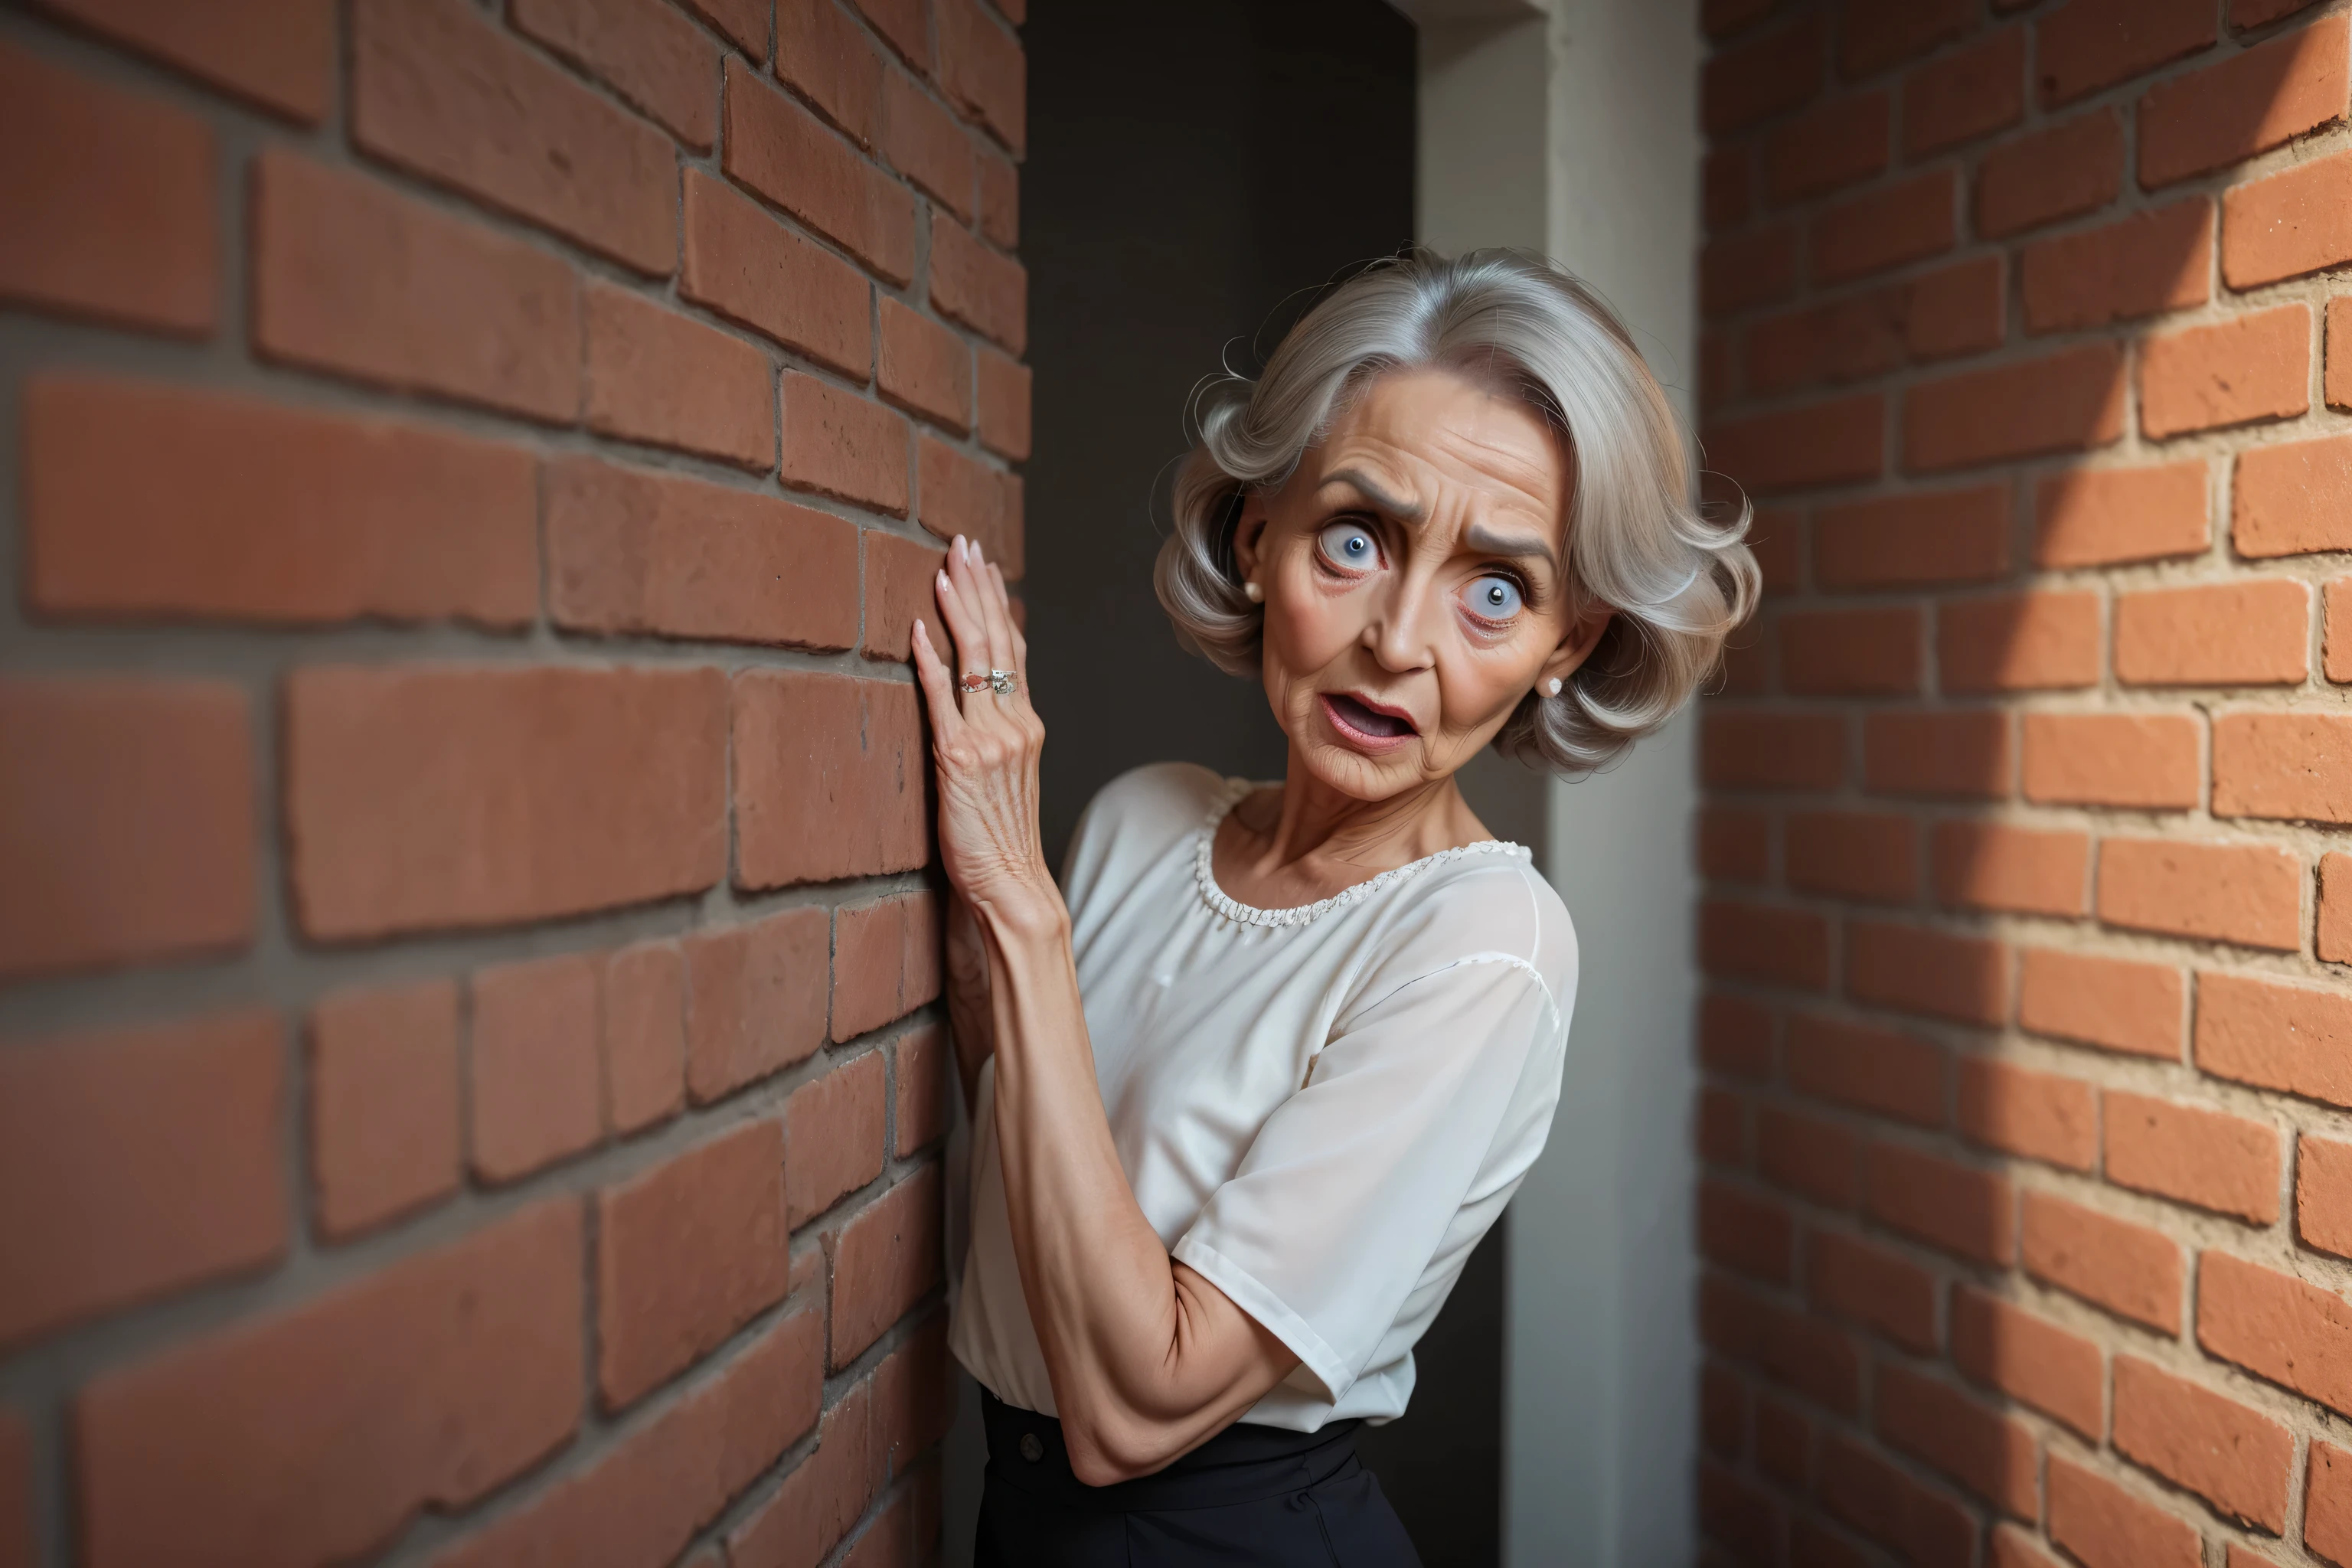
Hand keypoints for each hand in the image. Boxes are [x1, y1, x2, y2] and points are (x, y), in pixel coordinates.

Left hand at [912, 536, 1060, 929]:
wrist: (1011, 885)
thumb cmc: (1002, 842)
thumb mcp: (1007, 779)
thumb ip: (997, 736)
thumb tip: (976, 703)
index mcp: (1026, 725)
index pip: (1014, 650)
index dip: (999, 603)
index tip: (985, 565)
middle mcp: (1014, 724)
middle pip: (997, 641)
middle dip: (978, 588)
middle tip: (962, 545)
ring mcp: (990, 740)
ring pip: (976, 659)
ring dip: (958, 608)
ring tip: (945, 567)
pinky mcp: (959, 760)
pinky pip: (943, 700)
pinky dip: (931, 661)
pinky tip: (920, 630)